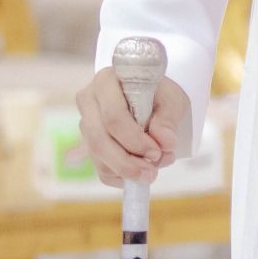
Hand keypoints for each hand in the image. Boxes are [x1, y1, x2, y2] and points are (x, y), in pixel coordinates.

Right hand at [73, 68, 190, 186]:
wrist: (153, 98)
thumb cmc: (160, 95)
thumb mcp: (172, 99)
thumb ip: (169, 118)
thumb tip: (163, 141)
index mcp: (106, 82)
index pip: (113, 116)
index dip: (134, 140)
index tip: (157, 152)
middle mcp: (89, 101)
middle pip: (100, 140)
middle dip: (127, 162)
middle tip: (152, 171)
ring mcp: (85, 123)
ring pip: (98, 156)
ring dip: (125, 171)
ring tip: (151, 173)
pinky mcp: (89, 143)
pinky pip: (99, 167)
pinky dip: (120, 176)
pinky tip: (138, 176)